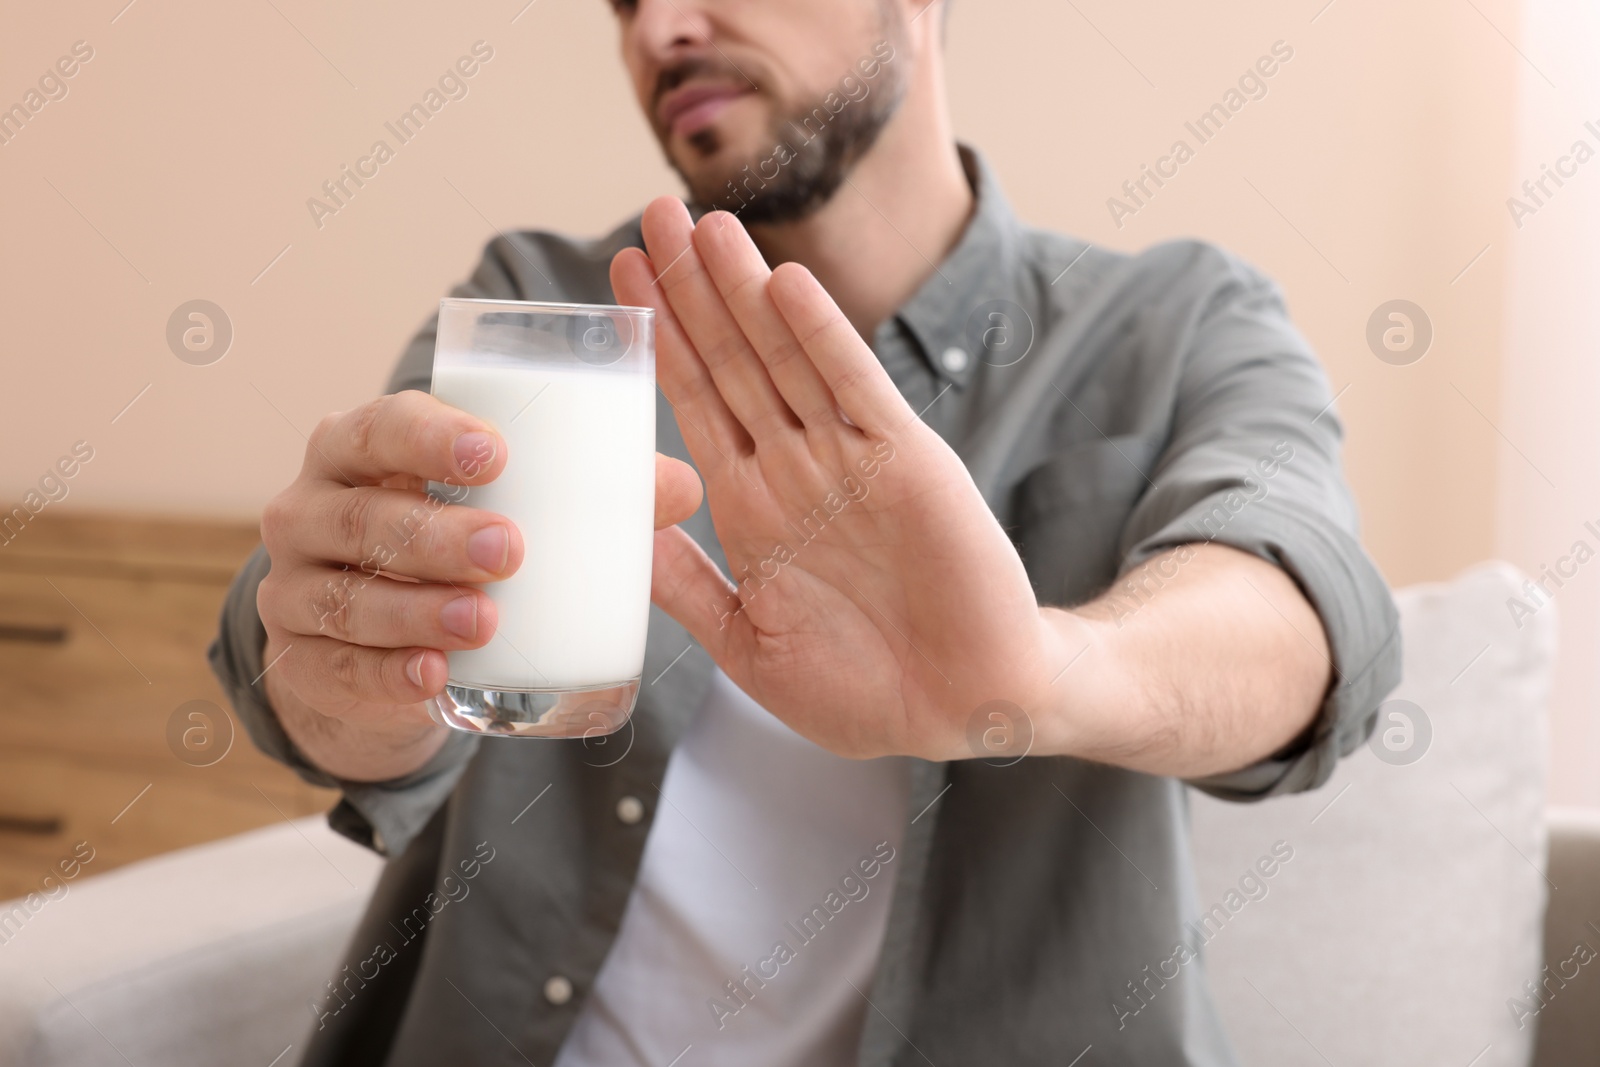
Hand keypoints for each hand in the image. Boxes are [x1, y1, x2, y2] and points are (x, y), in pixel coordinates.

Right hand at [256, 390, 701, 777]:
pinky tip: (433, 674)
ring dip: (414, 609)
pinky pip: (334, 668)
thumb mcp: (498, 509)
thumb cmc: (446, 542)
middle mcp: (310, 510)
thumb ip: (585, 496)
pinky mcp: (297, 661)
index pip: (381, 427)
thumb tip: (682, 486)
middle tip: (511, 551)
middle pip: (364, 516)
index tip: (496, 456)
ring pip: (346, 596)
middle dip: (436, 534)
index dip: (431, 438)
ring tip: (483, 621)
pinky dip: (384, 672)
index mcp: (358, 449)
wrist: (375, 638)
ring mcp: (292, 588)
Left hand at [611, 198, 1065, 761]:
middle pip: (731, 359)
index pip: (694, 401)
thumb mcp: (746, 645)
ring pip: (784, 357)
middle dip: (691, 289)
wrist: (963, 710)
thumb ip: (687, 586)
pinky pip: (853, 388)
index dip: (658, 338)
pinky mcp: (906, 462)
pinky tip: (784, 285)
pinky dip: (819, 336)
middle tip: (652, 215)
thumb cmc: (861, 691)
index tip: (619, 278)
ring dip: (743, 290)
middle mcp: (795, 469)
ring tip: (703, 224)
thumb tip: (621, 533)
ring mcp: (849, 459)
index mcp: (751, 507)